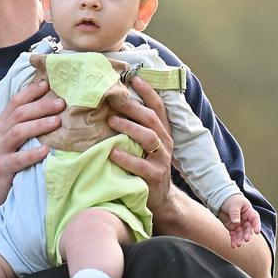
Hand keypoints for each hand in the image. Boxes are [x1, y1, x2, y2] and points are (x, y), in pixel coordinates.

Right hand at [0, 80, 61, 209]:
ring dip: (39, 125)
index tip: (48, 83)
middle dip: (41, 105)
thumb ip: (22, 126)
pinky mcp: (1, 168)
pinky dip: (33, 153)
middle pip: (19, 113)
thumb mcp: (8, 142)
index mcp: (0, 125)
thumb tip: (49, 112)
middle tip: (61, 103)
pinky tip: (47, 151)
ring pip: (18, 131)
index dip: (31, 91)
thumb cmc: (3, 165)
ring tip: (57, 122)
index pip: (15, 102)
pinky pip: (19, 159)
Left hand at [107, 76, 175, 222]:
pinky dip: (126, 158)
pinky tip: (112, 152)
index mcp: (162, 132)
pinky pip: (141, 165)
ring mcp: (162, 160)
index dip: (148, 91)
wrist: (159, 199)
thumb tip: (112, 105)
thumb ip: (135, 127)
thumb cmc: (145, 166)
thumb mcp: (143, 145)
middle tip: (114, 99)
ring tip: (111, 121)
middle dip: (133, 106)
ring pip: (149, 138)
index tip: (133, 78)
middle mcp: (165, 143)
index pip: (158, 107)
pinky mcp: (155, 177)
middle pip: (151, 119)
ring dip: (130, 127)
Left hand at [218, 194, 260, 248]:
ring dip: (240, 239)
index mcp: (248, 211)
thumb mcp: (233, 204)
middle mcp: (245, 219)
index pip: (255, 218)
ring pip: (241, 233)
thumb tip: (236, 222)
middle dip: (247, 234)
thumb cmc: (230, 199)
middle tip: (246, 239)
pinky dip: (233, 240)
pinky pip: (234, 235)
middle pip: (248, 228)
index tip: (257, 232)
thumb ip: (235, 213)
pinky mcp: (232, 228)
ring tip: (238, 244)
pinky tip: (233, 246)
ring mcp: (239, 224)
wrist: (220, 200)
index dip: (257, 225)